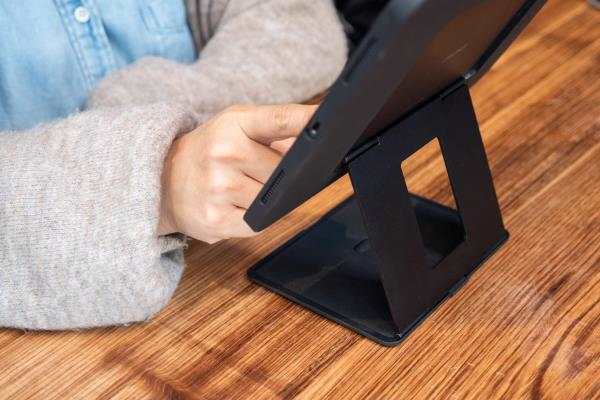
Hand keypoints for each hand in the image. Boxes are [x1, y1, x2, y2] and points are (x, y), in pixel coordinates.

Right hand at [158, 104, 316, 242]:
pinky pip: (259, 223)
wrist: (163, 180)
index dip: (308, 121)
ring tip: (242, 186)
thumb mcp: (236, 126)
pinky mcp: (217, 220)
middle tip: (257, 169)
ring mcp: (219, 188)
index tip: (328, 119)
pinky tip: (236, 204)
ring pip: (273, 200)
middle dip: (281, 174)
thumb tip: (317, 143)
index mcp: (233, 124)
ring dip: (268, 198)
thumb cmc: (208, 150)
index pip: (280, 120)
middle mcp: (224, 153)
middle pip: (285, 171)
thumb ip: (276, 129)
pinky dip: (256, 217)